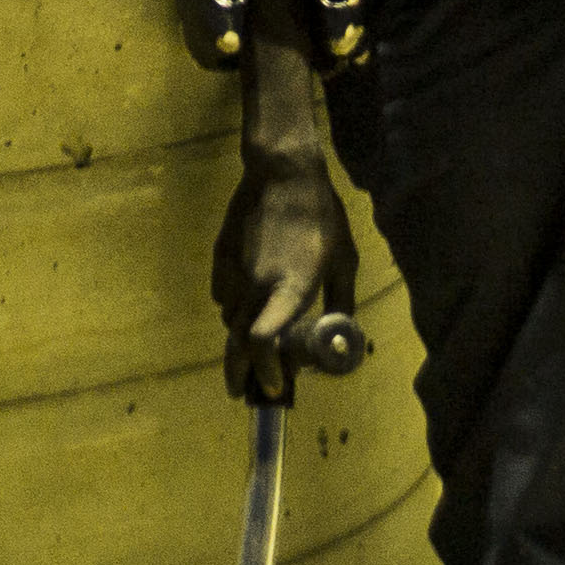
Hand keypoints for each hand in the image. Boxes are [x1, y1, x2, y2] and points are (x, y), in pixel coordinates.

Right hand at [212, 144, 359, 407]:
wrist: (283, 172)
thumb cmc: (322, 217)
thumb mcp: (345, 262)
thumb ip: (340, 303)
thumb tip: (338, 334)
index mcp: (290, 289)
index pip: (264, 342)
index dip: (267, 370)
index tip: (274, 387)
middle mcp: (256, 286)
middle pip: (238, 343)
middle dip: (239, 373)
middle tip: (244, 392)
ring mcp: (233, 271)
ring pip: (229, 319)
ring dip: (239, 339)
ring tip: (251, 349)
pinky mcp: (220, 257)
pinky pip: (221, 294)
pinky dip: (232, 308)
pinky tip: (244, 305)